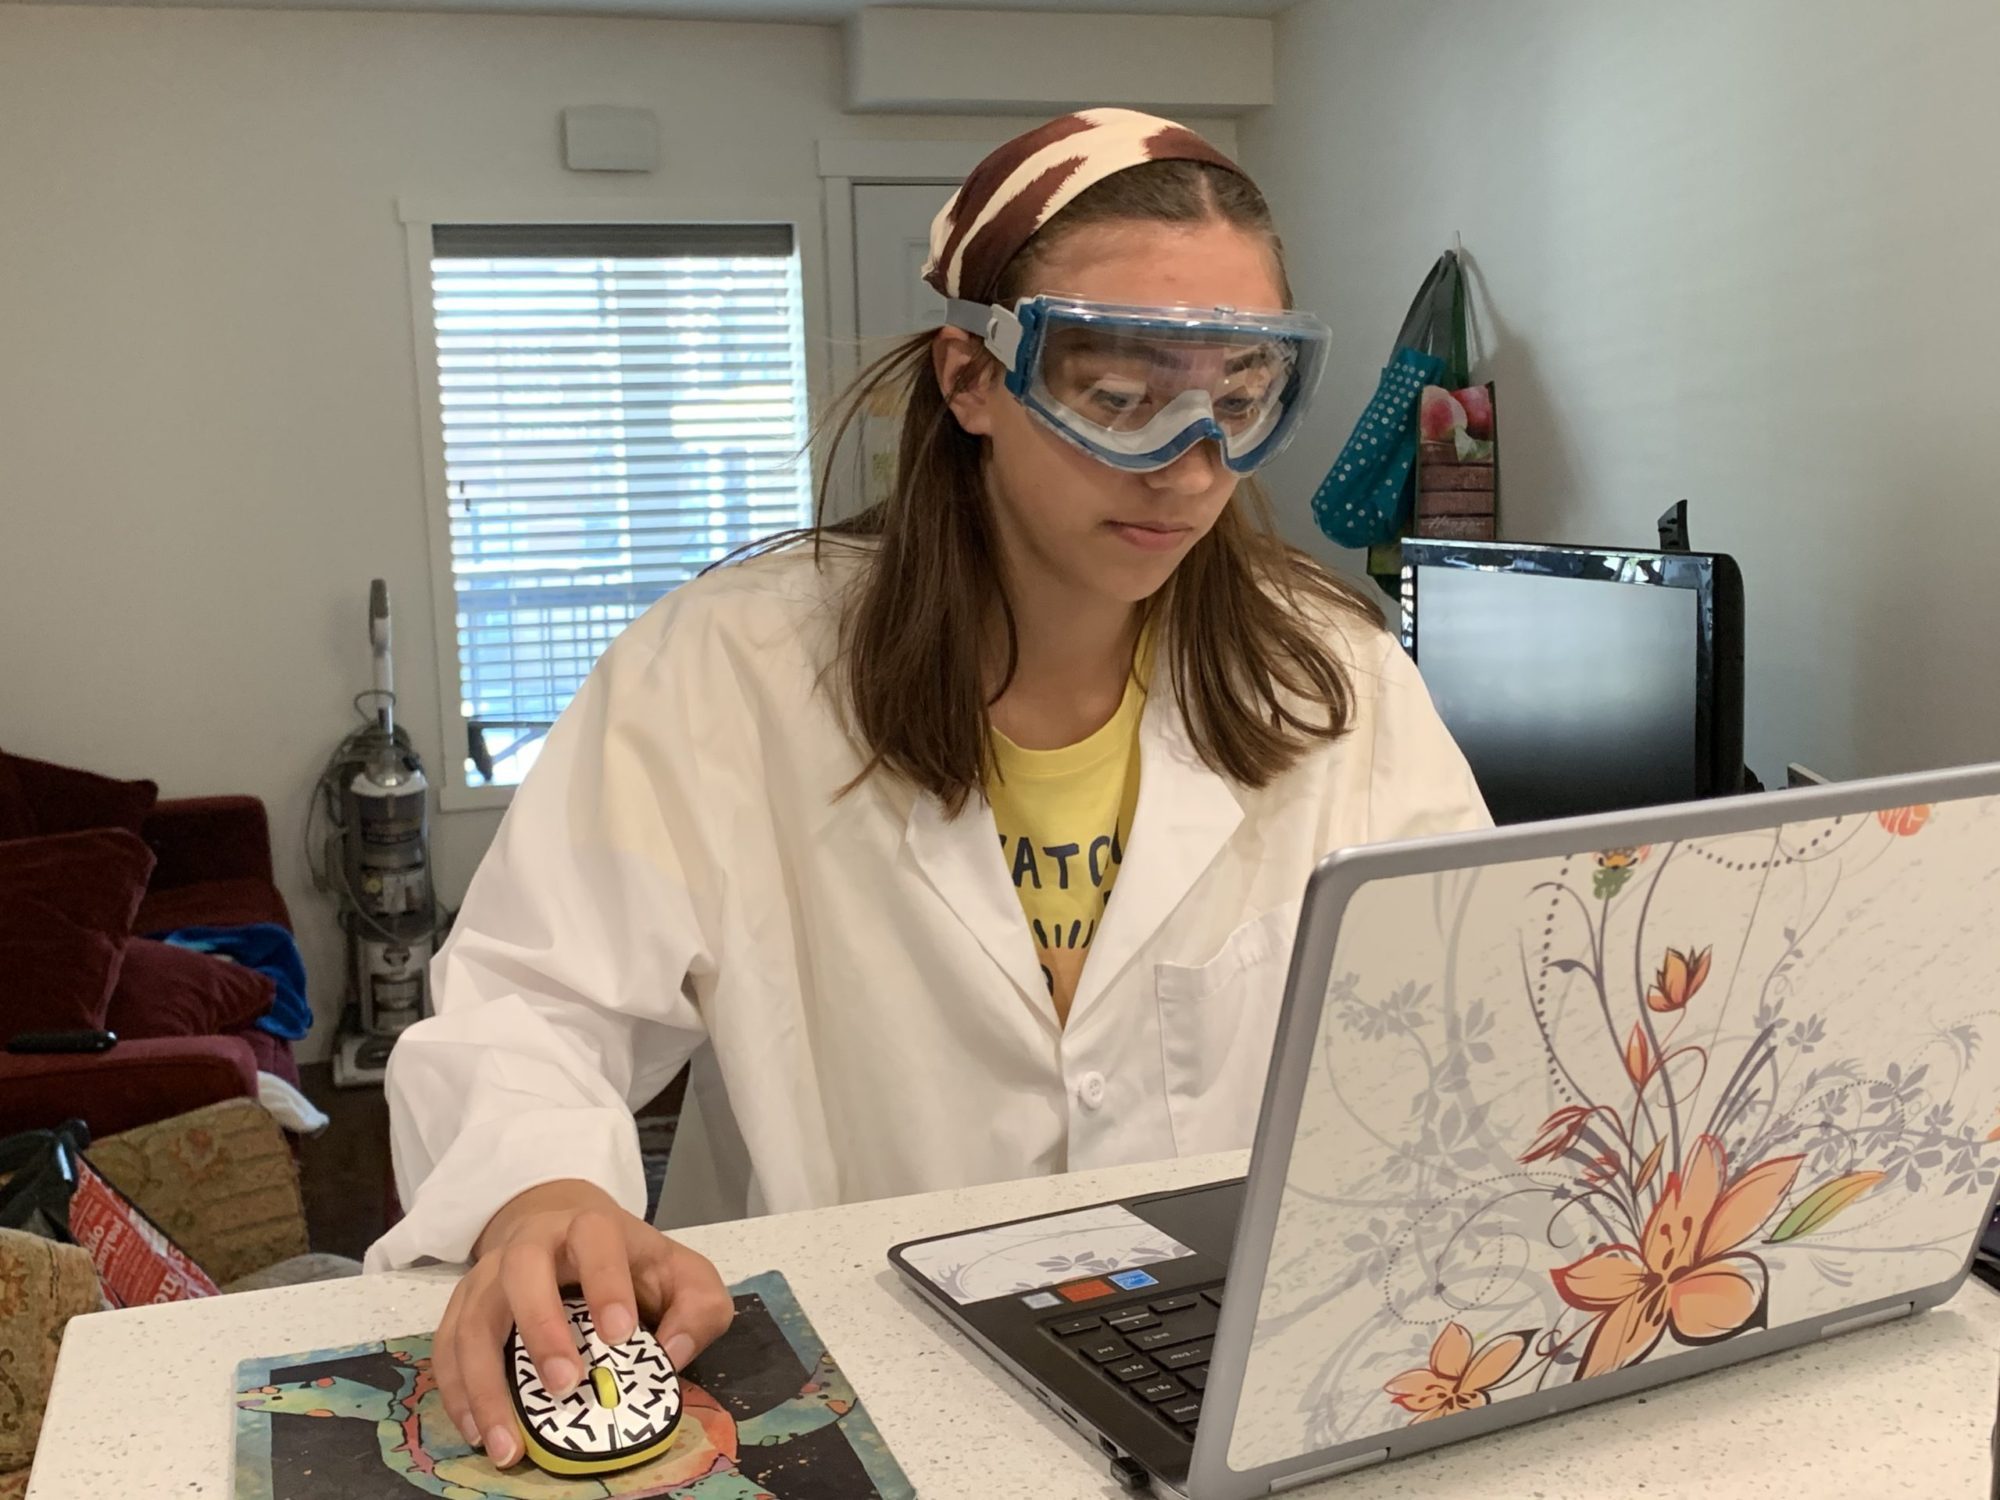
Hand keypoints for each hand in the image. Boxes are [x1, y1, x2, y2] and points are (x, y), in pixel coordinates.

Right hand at [431, 1178, 732, 1467]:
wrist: (566, 1233)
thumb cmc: (630, 1264)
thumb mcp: (681, 1274)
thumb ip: (698, 1307)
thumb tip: (673, 1354)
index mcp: (590, 1228)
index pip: (596, 1239)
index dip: (606, 1282)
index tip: (620, 1333)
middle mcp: (531, 1244)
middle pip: (522, 1270)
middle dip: (540, 1327)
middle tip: (565, 1385)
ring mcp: (489, 1275)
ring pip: (473, 1318)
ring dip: (485, 1383)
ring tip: (508, 1442)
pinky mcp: (463, 1307)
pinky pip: (447, 1347)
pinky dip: (456, 1393)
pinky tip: (477, 1432)